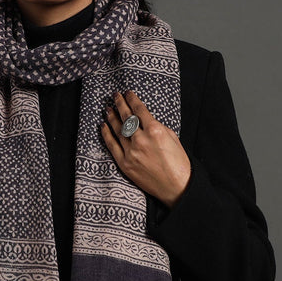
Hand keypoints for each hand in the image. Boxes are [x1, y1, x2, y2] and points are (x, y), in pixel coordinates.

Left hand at [101, 90, 191, 207]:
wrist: (176, 187)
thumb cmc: (178, 163)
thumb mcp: (173, 138)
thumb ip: (157, 127)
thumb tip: (144, 120)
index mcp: (155, 131)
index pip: (139, 110)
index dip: (132, 99)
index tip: (128, 93)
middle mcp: (141, 140)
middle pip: (126, 117)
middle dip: (120, 104)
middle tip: (115, 96)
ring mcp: (131, 152)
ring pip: (117, 130)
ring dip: (111, 117)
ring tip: (108, 109)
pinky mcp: (125, 164)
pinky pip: (112, 146)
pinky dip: (106, 134)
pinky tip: (103, 126)